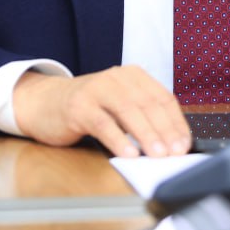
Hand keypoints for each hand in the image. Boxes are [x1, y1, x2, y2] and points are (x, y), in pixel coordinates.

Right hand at [12, 65, 191, 158]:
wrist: (45, 102)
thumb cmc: (88, 107)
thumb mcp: (119, 105)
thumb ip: (142, 117)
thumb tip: (170, 143)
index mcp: (132, 75)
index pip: (162, 98)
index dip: (176, 122)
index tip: (183, 144)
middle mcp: (117, 77)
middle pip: (148, 104)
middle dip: (165, 130)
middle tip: (175, 152)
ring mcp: (96, 89)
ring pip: (128, 111)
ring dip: (146, 135)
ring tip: (157, 154)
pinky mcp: (79, 106)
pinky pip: (103, 123)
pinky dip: (118, 139)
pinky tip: (128, 154)